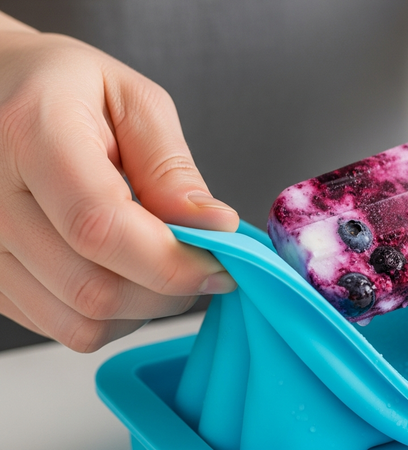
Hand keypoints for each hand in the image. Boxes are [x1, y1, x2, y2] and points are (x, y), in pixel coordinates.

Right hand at [0, 19, 238, 351]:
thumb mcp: (133, 100)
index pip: (100, 228)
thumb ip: (171, 167)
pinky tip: (121, 270)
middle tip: (204, 265)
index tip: (221, 264)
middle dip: (169, 291)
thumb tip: (215, 227)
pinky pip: (59, 326)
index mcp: (27, 134)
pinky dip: (108, 314)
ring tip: (161, 264)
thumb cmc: (64, 88)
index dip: (172, 262)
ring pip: (78, 322)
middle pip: (92, 288)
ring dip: (142, 309)